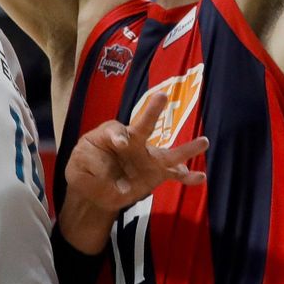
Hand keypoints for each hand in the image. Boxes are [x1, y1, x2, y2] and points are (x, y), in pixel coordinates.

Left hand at [62, 91, 207, 214]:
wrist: (93, 187)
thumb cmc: (85, 167)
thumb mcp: (78, 165)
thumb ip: (91, 166)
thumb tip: (117, 182)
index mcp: (112, 134)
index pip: (116, 131)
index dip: (118, 136)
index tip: (121, 143)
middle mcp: (133, 142)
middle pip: (144, 126)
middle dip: (151, 112)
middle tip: (161, 96)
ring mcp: (147, 159)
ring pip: (168, 153)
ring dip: (186, 148)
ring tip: (205, 141)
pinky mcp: (154, 174)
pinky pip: (173, 175)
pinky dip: (187, 177)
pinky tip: (200, 178)